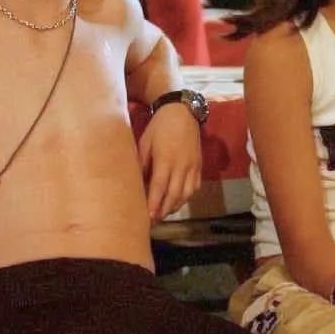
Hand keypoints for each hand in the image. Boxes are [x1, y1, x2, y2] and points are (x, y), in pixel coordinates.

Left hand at [137, 104, 201, 220]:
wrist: (182, 112)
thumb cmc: (159, 127)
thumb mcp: (144, 143)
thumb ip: (142, 164)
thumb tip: (135, 184)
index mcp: (166, 159)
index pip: (159, 188)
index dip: (154, 204)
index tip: (147, 218)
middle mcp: (182, 165)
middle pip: (174, 195)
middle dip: (163, 211)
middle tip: (152, 222)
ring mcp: (193, 166)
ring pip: (186, 194)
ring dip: (175, 206)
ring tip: (163, 214)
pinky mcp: (199, 166)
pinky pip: (194, 187)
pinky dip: (185, 198)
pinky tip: (176, 201)